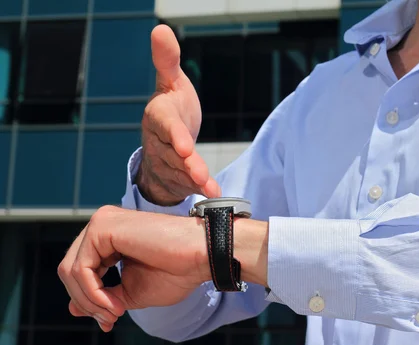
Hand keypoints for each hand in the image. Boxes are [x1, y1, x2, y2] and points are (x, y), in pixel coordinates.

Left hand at [57, 206, 209, 331]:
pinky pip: (80, 268)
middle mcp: (102, 224)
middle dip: (87, 302)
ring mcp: (101, 222)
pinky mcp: (103, 227)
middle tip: (110, 320)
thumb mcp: (132, 292)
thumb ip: (102, 296)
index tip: (109, 321)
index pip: (80, 271)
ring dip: (90, 300)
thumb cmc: (177, 271)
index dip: (89, 300)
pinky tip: (114, 303)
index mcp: (109, 236)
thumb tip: (73, 308)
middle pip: (69, 270)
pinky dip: (92, 293)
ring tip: (114, 313)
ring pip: (70, 270)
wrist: (202, 255)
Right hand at [138, 24, 220, 204]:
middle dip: (187, 164)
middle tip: (199, 173)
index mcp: (159, 116)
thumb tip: (161, 29)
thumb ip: (168, 61)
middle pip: (173, 154)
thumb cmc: (173, 108)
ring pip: (179, 172)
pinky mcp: (176, 178)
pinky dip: (200, 189)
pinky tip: (213, 193)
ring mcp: (166, 162)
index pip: (165, 125)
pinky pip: (187, 185)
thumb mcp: (172, 83)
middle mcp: (158, 141)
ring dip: (194, 180)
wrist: (166, 141)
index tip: (183, 146)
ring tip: (209, 187)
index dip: (174, 136)